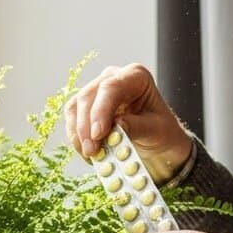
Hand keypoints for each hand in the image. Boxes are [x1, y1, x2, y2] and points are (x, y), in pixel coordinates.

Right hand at [64, 63, 192, 185]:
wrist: (155, 140)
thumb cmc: (160, 131)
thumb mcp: (156, 130)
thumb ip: (137, 126)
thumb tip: (116, 126)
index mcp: (135, 76)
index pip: (111, 88)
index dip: (101, 110)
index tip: (98, 134)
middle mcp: (112, 78)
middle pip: (88, 96)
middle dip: (86, 127)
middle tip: (92, 151)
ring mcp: (97, 90)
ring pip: (75, 107)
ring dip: (78, 134)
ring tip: (91, 155)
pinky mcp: (85, 106)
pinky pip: (72, 119)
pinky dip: (76, 138)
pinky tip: (88, 153)